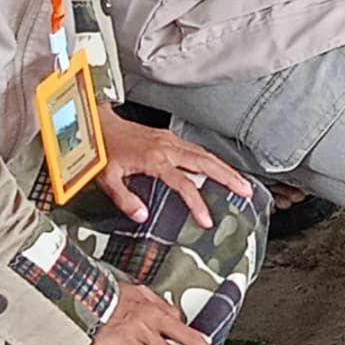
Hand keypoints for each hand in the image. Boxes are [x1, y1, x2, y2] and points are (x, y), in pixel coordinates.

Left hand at [99, 123, 260, 221]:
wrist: (98, 125)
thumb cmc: (102, 149)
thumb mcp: (106, 179)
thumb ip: (124, 199)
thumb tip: (142, 216)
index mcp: (153, 158)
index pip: (183, 183)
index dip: (197, 202)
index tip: (207, 219)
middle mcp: (166, 147)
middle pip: (205, 162)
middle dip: (228, 177)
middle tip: (245, 191)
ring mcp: (169, 140)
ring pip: (204, 153)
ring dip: (224, 168)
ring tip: (241, 182)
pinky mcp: (168, 137)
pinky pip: (196, 148)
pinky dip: (212, 160)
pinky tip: (218, 168)